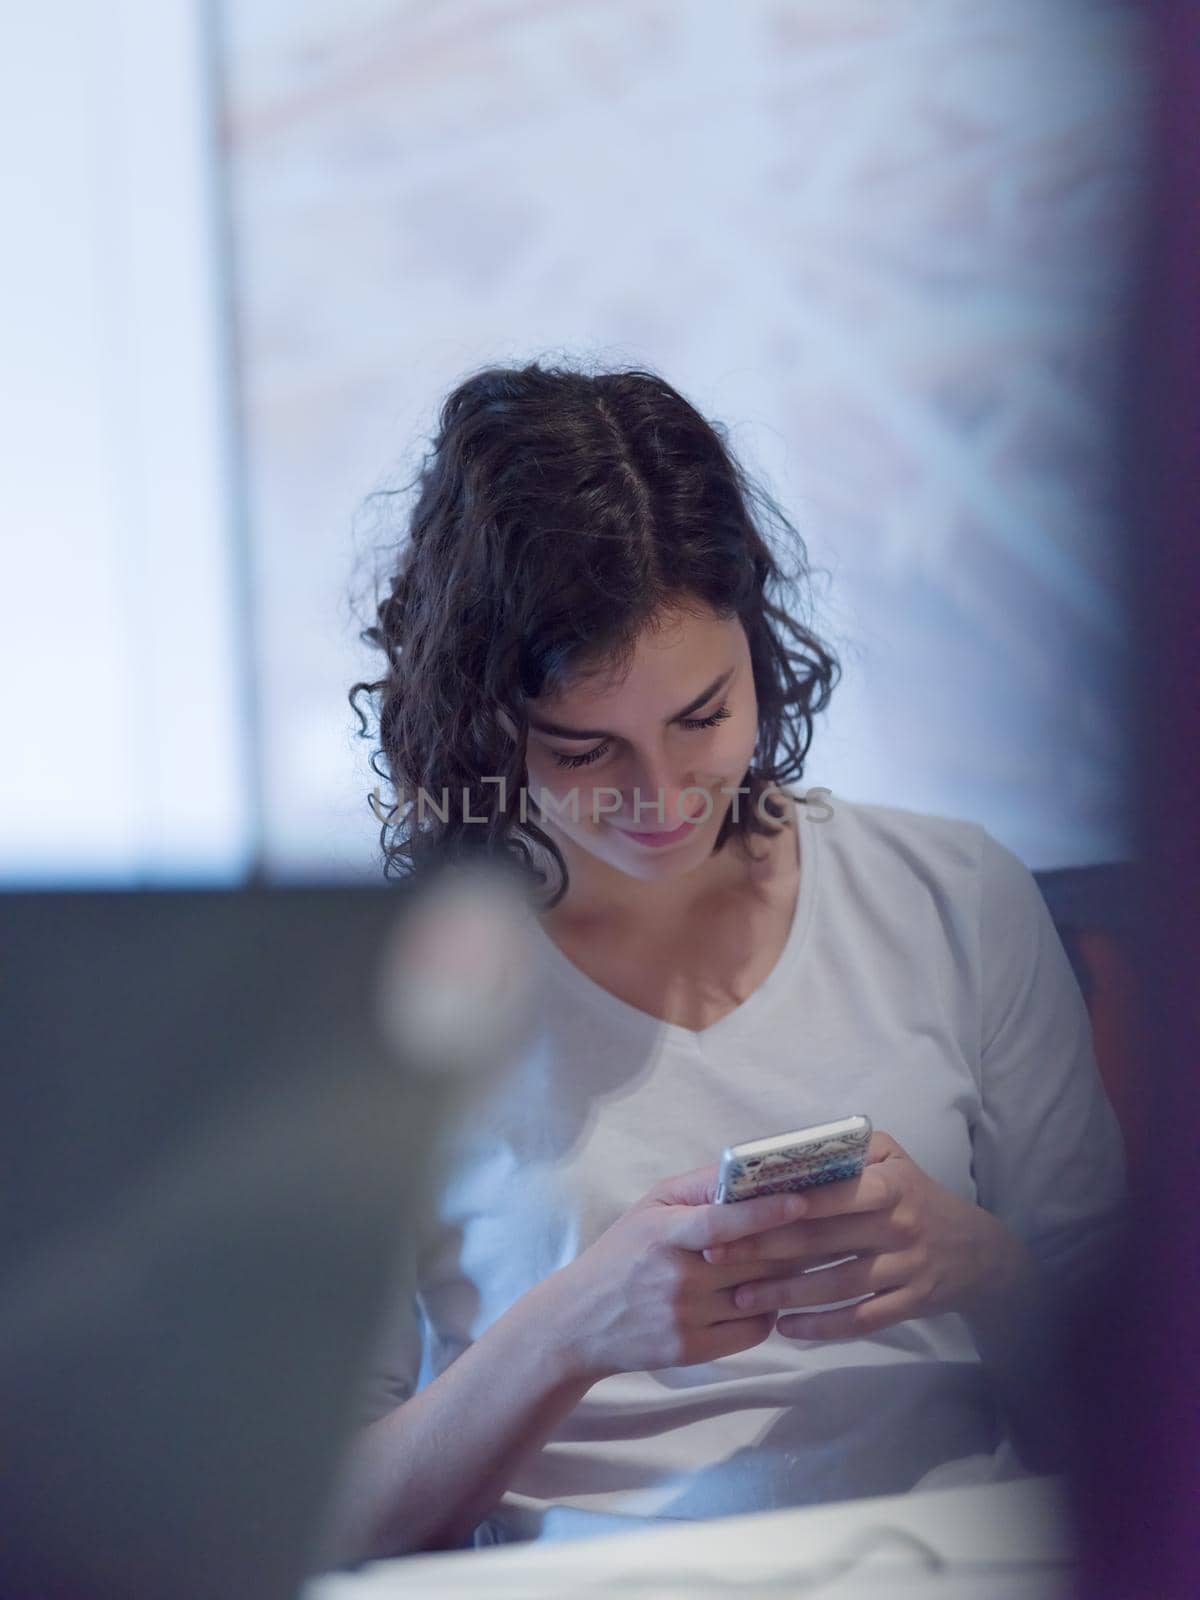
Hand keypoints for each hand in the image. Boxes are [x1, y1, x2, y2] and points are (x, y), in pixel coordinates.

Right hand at [543, 1165, 814, 1381]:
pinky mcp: (692, 1351)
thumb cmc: (623, 1253)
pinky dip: (768, 1313)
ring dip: (785, 1280)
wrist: (580, 1322)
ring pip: (760, 1296)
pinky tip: (763, 1297)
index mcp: (664, 1234)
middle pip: (753, 1261)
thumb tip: (749, 1171)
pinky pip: (753, 1331)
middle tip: (825, 1229)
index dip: (763, 1213)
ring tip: (798, 1262)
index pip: (720, 1223)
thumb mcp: (650, 1207)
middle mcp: (676, 1277)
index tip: (802, 1202)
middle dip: (793, 1245)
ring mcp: (685, 1318)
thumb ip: (699, 1188)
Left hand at [702, 1132, 1031, 1340]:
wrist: (977, 1251)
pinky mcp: (910, 1304)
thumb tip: (786, 1151)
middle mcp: (898, 1225)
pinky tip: (787, 1328)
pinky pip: (860, 1320)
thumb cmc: (917, 1196)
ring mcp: (905, 1268)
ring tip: (743, 1298)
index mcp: (889, 1185)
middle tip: (718, 1258)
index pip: (828, 1195)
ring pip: (836, 1286)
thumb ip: (846, 1151)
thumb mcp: (892, 1158)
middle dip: (765, 1250)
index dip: (781, 1206)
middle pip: (822, 1242)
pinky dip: (822, 1327)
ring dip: (786, 1295)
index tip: (734, 1214)